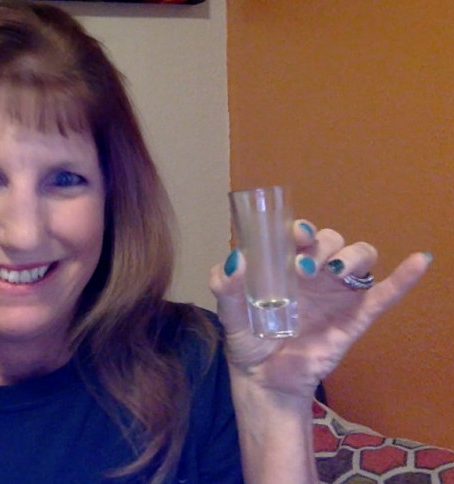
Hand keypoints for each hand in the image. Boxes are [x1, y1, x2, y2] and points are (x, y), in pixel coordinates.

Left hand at [209, 220, 431, 398]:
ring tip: (334, 271)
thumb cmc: (249, 340)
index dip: (301, 228)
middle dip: (323, 244)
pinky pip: (386, 294)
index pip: (301, 233)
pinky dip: (404, 277)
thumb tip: (235, 259)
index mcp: (285, 264)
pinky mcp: (356, 317)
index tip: (294, 235)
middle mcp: (315, 273)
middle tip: (304, 266)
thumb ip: (226, 286)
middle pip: (332, 240)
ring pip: (360, 257)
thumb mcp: (229, 312)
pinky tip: (419, 261)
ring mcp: (337, 294)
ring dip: (352, 256)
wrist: (264, 380)